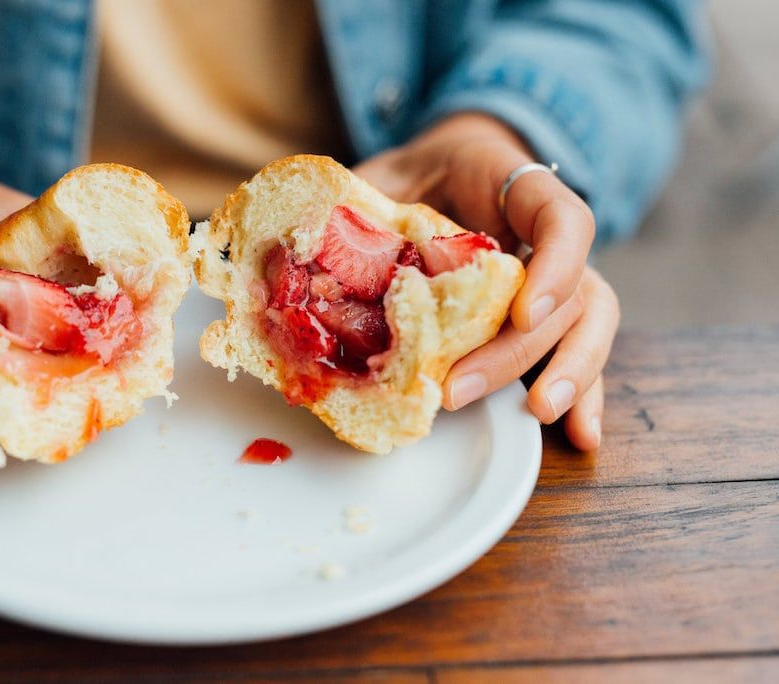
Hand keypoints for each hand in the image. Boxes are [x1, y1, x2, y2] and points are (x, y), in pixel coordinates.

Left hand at [354, 113, 618, 449]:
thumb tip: (294, 253)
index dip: (555, 265)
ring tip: (540, 414)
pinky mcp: (544, 317)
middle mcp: (546, 238)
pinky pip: (576, 351)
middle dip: (518, 350)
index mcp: (516, 189)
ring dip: (570, 374)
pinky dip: (583, 394)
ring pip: (591, 323)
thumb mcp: (383, 175)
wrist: (442, 172)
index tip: (522, 309)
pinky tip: (579, 435)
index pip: (562, 218)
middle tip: (460, 389)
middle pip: (571, 293)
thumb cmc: (415, 174)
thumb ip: (357, 204)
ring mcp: (555, 277)